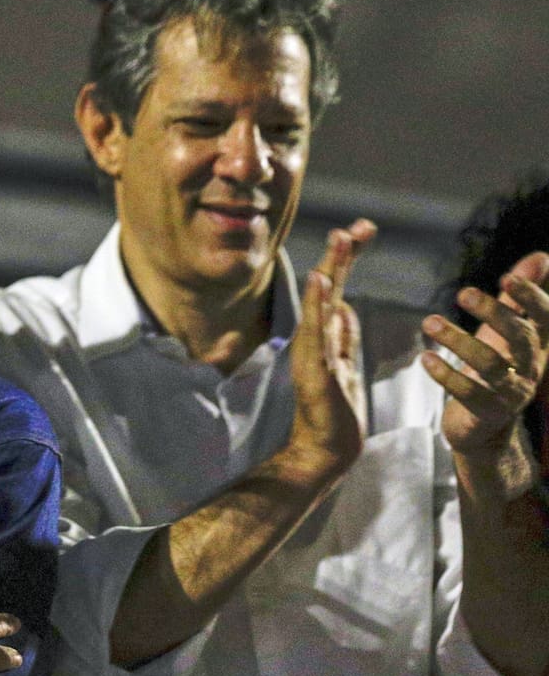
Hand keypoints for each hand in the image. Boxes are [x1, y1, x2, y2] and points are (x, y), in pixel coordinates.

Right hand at [289, 219, 373, 468]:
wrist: (324, 450)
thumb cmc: (335, 413)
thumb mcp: (344, 368)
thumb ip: (341, 339)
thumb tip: (344, 308)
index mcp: (325, 336)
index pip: (337, 288)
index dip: (347, 259)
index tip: (363, 230)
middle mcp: (314, 339)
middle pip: (329, 288)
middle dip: (341, 256)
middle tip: (353, 226)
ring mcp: (312, 354)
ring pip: (322, 303)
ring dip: (331, 269)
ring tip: (338, 239)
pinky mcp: (315, 370)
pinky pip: (317, 332)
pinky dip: (316, 305)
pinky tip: (319, 281)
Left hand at [422, 251, 548, 456]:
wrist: (484, 425)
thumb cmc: (496, 366)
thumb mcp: (507, 331)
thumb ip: (518, 297)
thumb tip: (542, 256)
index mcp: (538, 345)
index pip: (545, 318)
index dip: (531, 297)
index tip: (507, 277)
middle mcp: (530, 368)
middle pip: (520, 338)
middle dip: (494, 313)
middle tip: (463, 293)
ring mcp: (511, 393)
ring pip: (490, 365)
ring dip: (458, 340)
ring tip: (428, 322)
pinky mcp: (487, 412)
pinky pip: (468, 393)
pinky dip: (445, 374)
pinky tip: (425, 358)